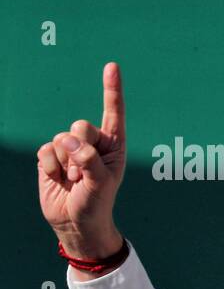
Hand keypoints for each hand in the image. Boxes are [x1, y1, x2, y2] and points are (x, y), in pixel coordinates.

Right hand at [38, 61, 127, 256]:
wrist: (75, 222)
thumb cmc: (97, 202)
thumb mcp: (100, 183)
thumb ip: (88, 160)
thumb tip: (67, 141)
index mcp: (113, 145)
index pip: (113, 113)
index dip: (111, 89)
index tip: (112, 66)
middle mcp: (92, 143)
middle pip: (80, 125)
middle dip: (80, 149)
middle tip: (83, 174)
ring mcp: (70, 149)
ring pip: (60, 139)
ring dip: (66, 163)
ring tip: (74, 180)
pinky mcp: (51, 157)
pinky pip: (45, 150)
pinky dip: (50, 166)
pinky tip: (58, 178)